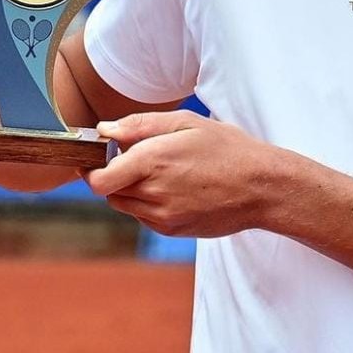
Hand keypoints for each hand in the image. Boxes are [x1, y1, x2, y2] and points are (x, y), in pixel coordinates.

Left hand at [84, 111, 278, 237]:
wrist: (261, 187)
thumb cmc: (228, 148)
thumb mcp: (188, 123)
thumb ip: (141, 125)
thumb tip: (105, 129)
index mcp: (154, 160)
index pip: (98, 180)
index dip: (92, 169)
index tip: (99, 158)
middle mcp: (153, 192)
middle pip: (109, 191)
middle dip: (116, 175)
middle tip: (142, 159)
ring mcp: (162, 216)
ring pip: (125, 205)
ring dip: (131, 190)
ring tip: (164, 173)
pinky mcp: (172, 230)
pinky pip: (144, 217)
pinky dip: (148, 203)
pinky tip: (176, 188)